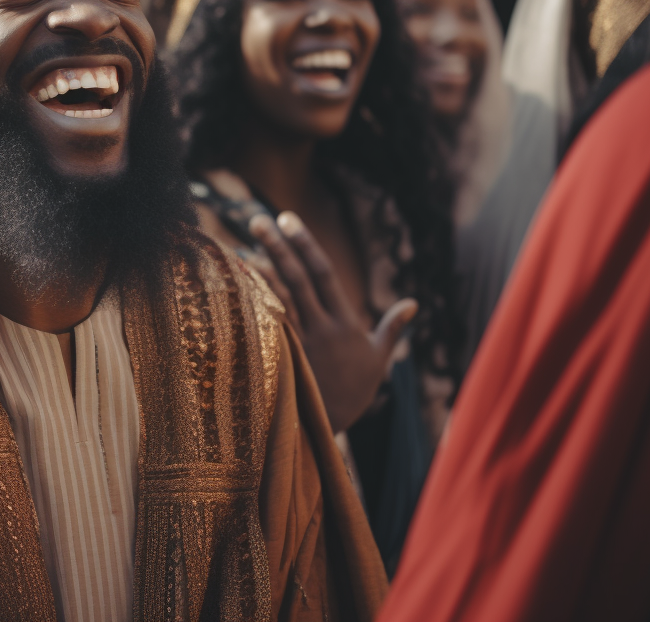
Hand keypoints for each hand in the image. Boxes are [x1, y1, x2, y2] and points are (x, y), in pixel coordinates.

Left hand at [246, 211, 416, 432]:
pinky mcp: (282, 359)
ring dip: (258, 271)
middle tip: (258, 219)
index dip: (305, 244)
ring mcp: (299, 344)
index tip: (288, 218)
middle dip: (277, 246)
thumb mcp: (378, 359)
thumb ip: (393, 328)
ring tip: (240, 246)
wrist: (331, 431)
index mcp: (343, 323)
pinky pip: (264, 325)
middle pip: (297, 278)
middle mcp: (320, 328)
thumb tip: (414, 304)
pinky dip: (251, 304)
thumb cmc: (354, 394)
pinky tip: (235, 287)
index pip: (323, 273)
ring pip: (277, 299)